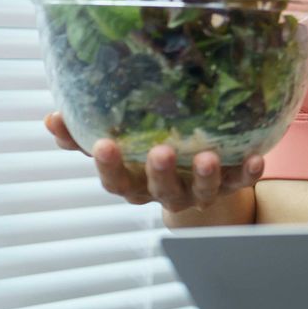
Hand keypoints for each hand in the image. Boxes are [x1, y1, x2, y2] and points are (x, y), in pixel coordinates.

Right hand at [44, 111, 262, 211]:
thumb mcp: (116, 142)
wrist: (190, 172)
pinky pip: (239, 182)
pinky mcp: (228, 184)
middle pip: (158, 189)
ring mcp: (196, 191)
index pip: (115, 181)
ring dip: (203, 176)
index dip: (108, 166)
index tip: (103, 144)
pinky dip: (247, 172)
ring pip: (199, 192)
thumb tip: (51, 117)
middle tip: (160, 151)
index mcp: (133, 182)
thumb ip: (81, 133)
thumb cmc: (143, 151)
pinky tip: (256, 158)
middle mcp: (164, 192)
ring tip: (205, 156)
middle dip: (158, 173)